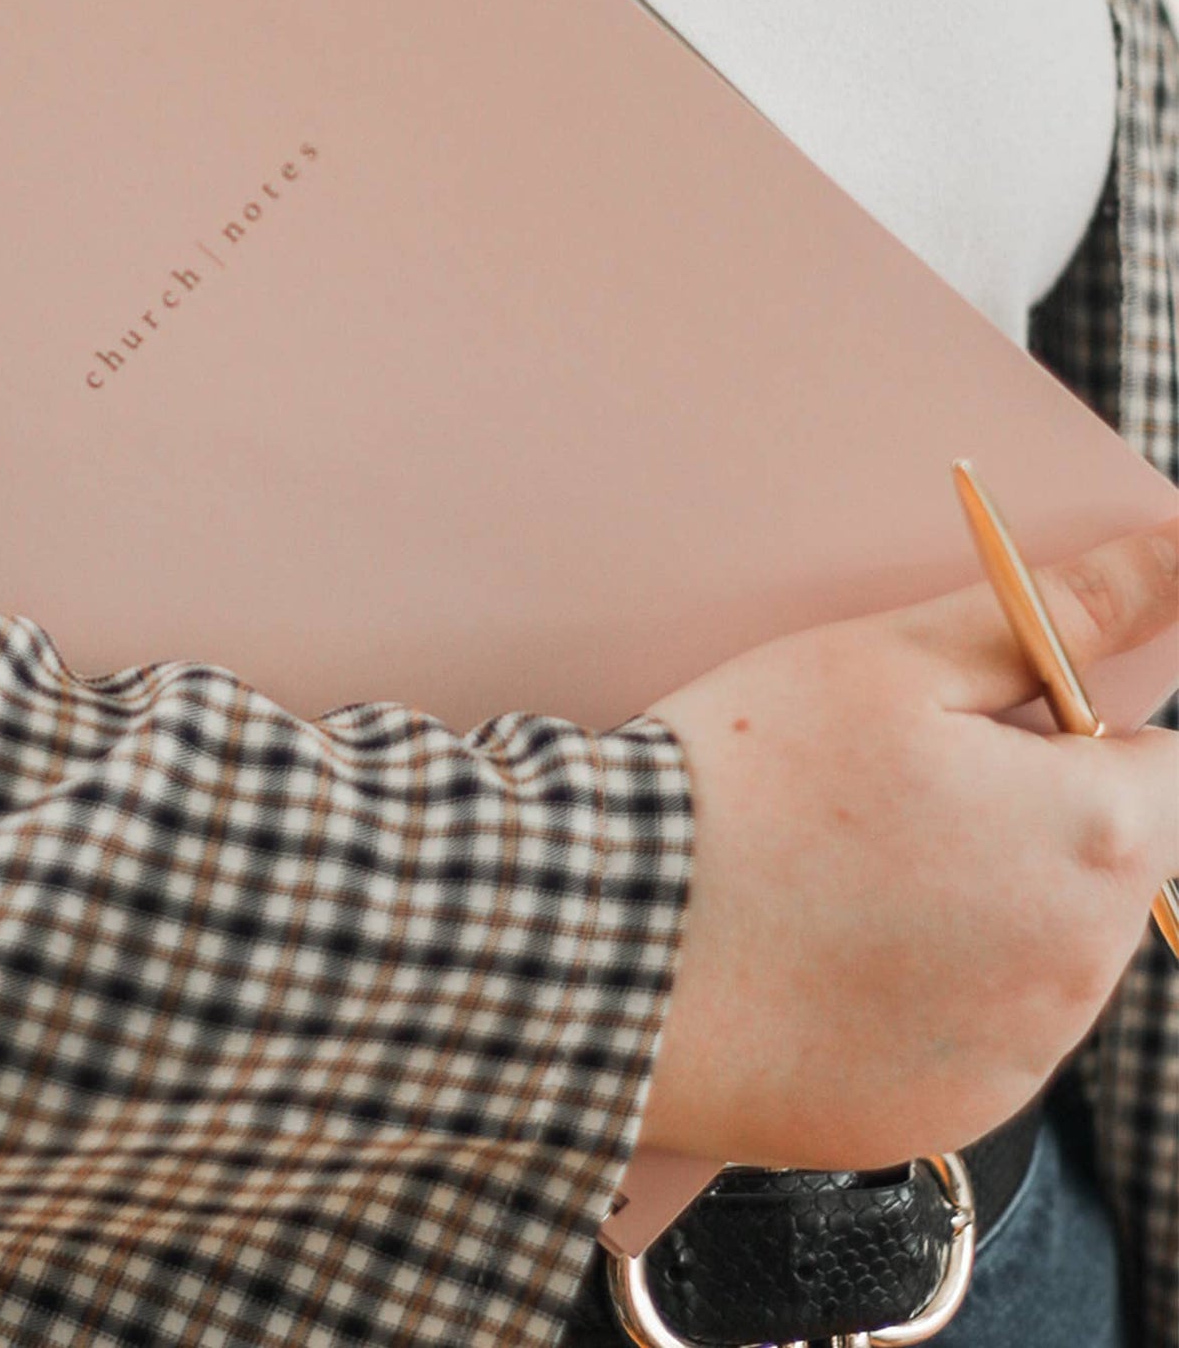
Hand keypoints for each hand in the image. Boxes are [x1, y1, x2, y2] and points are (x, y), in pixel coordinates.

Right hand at [638, 515, 1178, 1169]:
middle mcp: (1087, 965)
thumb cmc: (742, 779)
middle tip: (874, 802)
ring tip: (833, 882)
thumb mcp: (887, 659)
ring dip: (974, 914)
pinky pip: (971, 1041)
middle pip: (1098, 868)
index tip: (965, 738)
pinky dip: (917, 1001)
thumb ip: (1057, 613)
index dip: (1064, 740)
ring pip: (1035, 955)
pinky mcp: (948, 1119)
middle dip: (1019, 825)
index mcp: (1094, 834)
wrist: (608, 941)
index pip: (1165, 771)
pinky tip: (820, 960)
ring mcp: (1019, 1058)